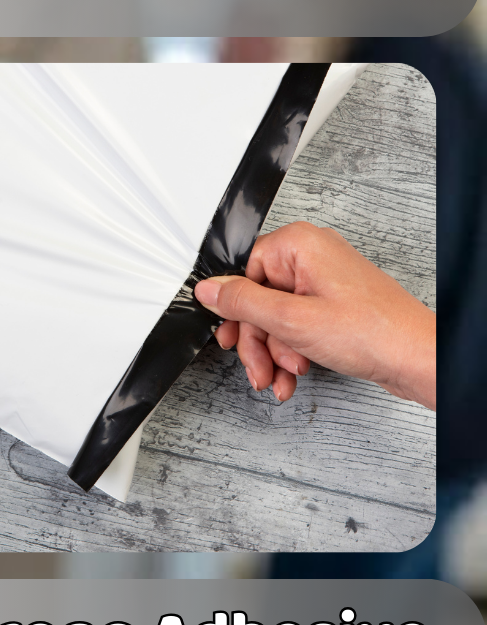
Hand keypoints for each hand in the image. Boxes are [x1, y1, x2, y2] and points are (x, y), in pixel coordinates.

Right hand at [194, 221, 434, 409]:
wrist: (416, 358)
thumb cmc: (371, 332)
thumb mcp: (289, 319)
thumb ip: (242, 303)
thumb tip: (208, 289)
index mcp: (300, 246)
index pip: (243, 272)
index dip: (236, 311)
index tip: (231, 337)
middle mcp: (312, 258)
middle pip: (258, 301)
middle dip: (258, 343)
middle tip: (260, 369)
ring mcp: (324, 282)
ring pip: (275, 319)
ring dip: (273, 354)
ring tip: (282, 378)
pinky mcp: (333, 305)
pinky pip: (296, 326)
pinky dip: (290, 353)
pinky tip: (292, 375)